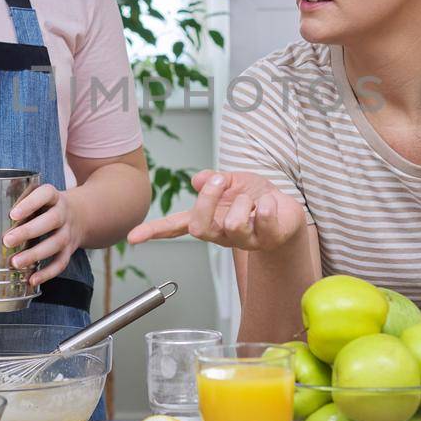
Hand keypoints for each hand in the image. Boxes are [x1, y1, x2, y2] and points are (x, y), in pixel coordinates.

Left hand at [4, 184, 83, 287]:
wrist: (80, 215)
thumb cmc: (47, 206)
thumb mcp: (37, 196)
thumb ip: (17, 198)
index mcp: (53, 196)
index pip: (46, 194)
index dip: (30, 203)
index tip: (13, 214)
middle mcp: (63, 213)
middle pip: (52, 220)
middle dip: (29, 231)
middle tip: (7, 241)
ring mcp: (68, 232)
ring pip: (56, 243)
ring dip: (35, 254)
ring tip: (15, 263)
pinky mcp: (69, 250)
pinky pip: (61, 263)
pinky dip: (47, 273)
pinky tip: (31, 280)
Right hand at [126, 170, 306, 251]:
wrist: (287, 211)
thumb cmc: (256, 196)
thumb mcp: (233, 181)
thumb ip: (215, 180)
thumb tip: (198, 180)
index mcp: (207, 219)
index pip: (175, 227)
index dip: (153, 231)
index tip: (132, 237)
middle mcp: (220, 234)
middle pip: (200, 227)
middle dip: (208, 200)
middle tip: (220, 181)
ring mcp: (243, 241)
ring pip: (234, 224)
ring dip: (245, 202)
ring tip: (255, 200)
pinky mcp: (266, 240)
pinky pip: (264, 220)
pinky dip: (269, 204)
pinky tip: (271, 204)